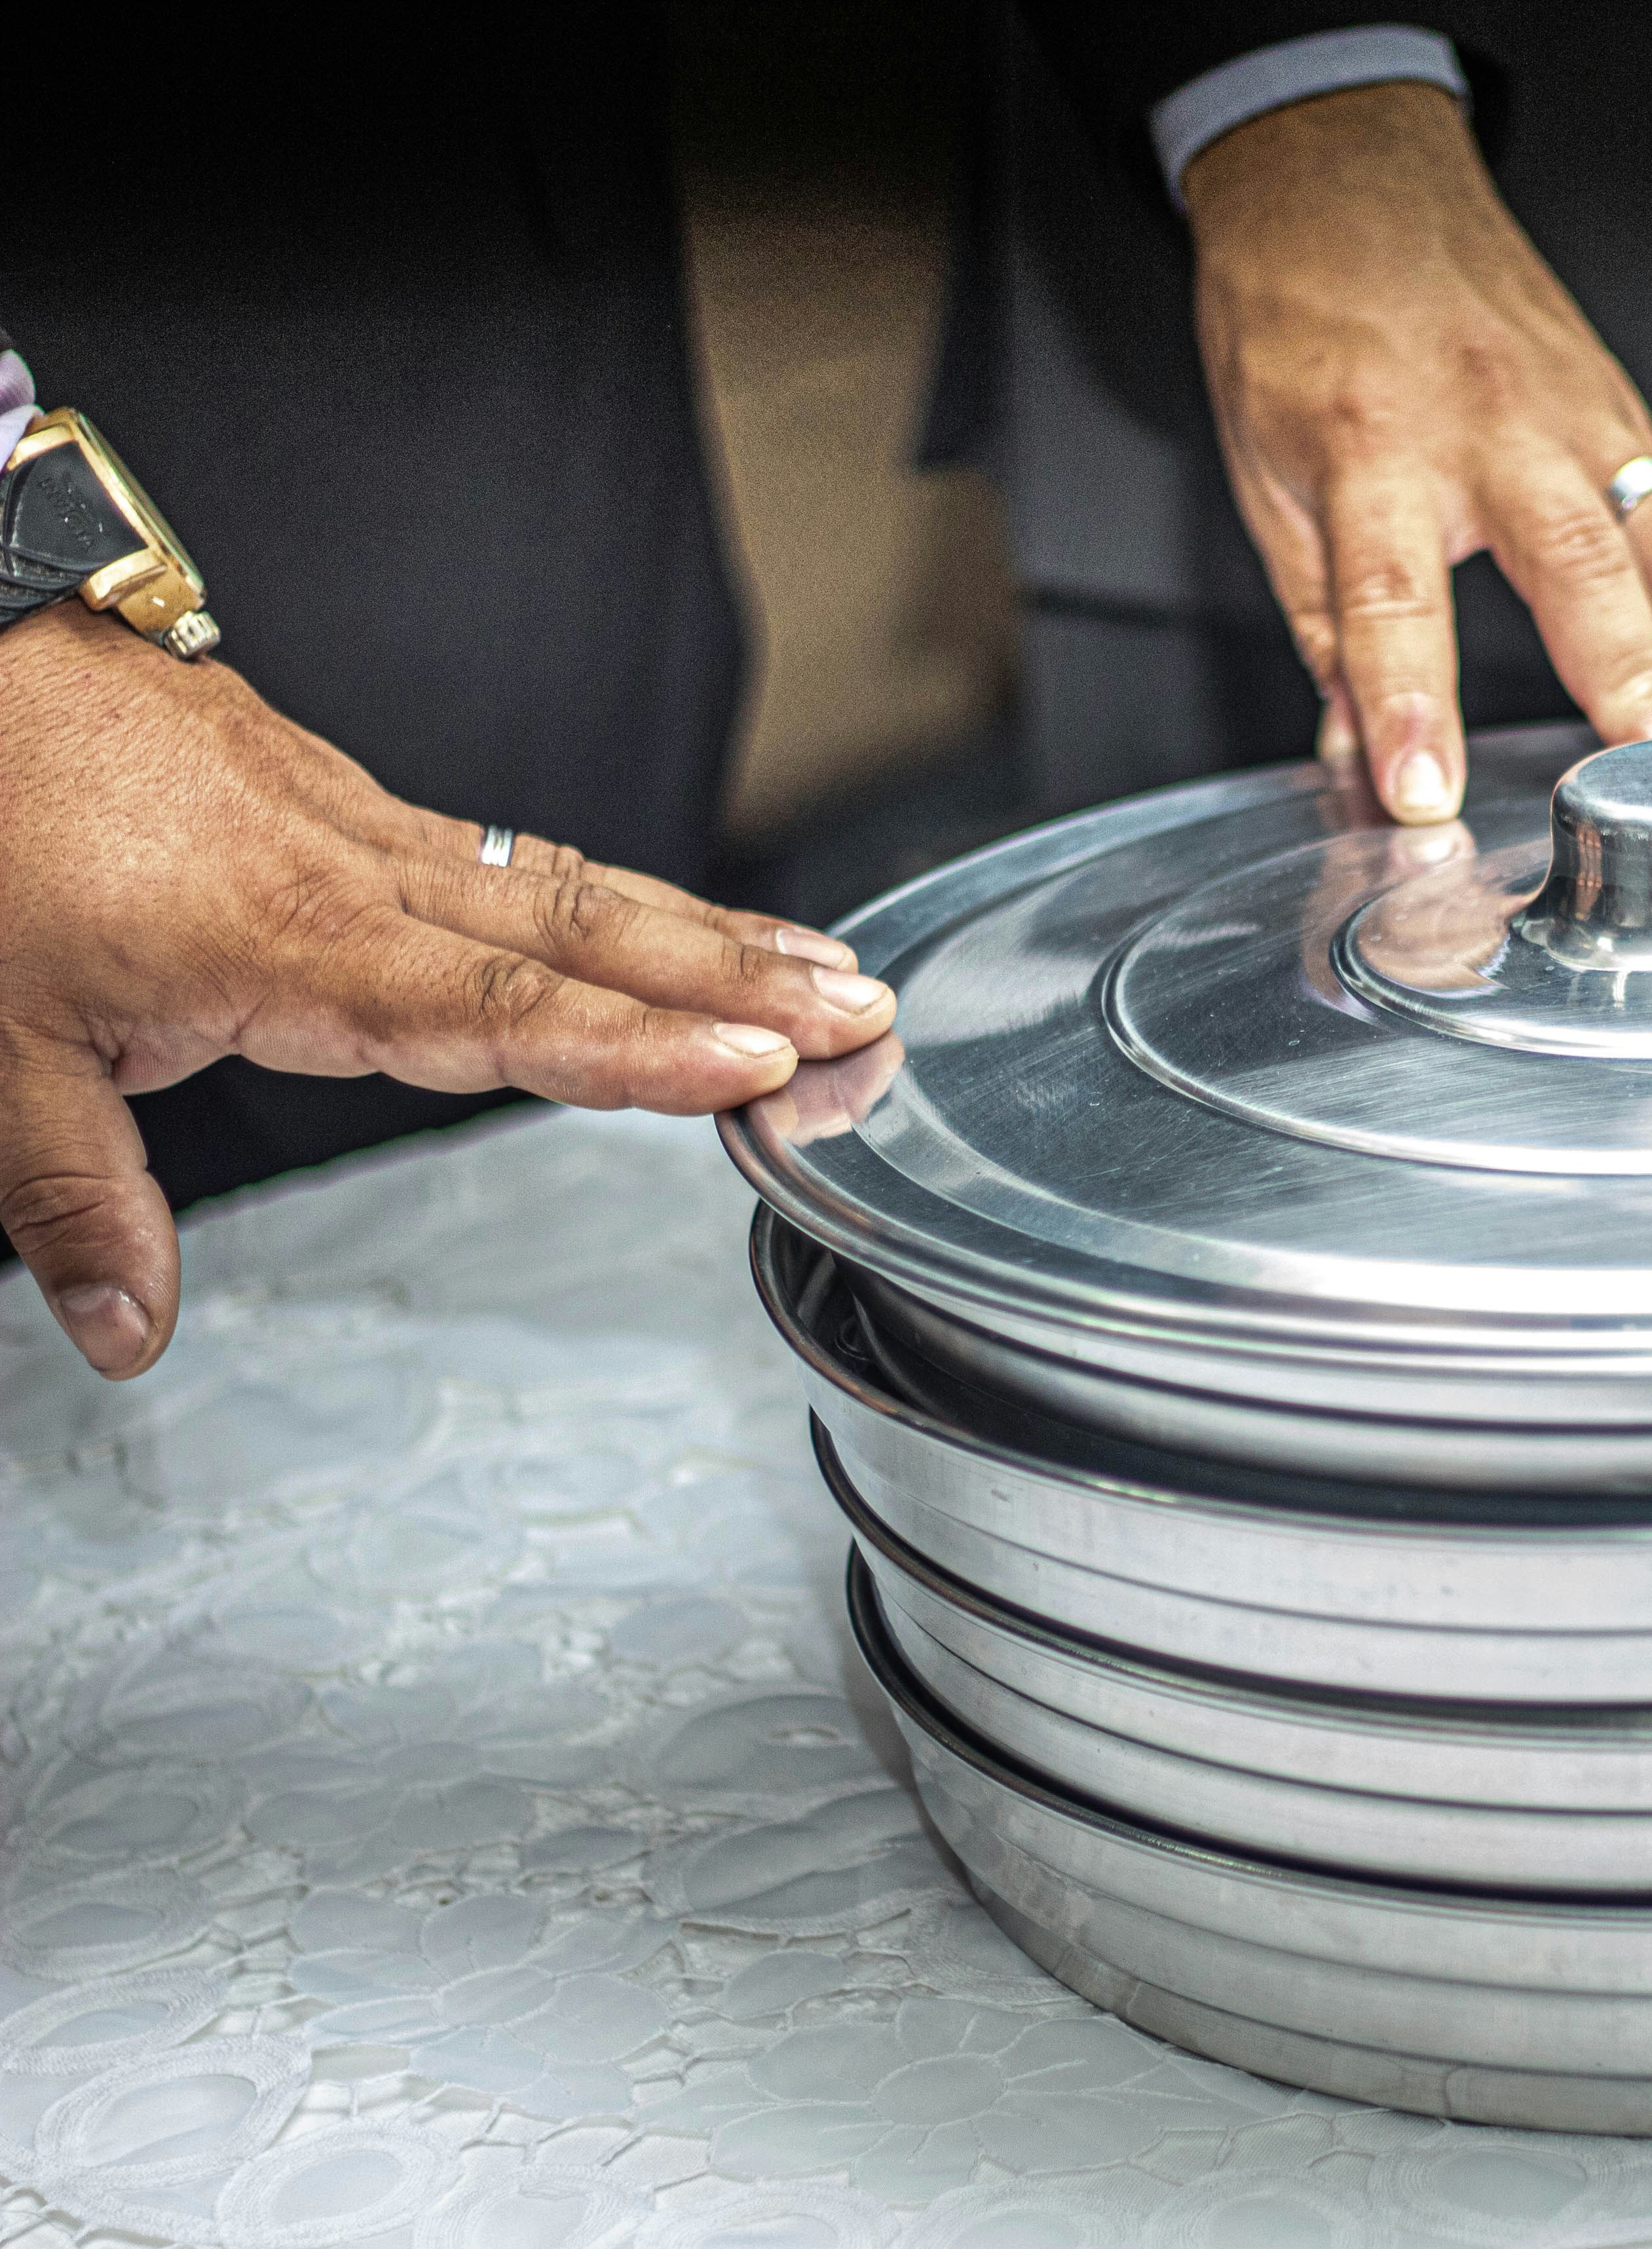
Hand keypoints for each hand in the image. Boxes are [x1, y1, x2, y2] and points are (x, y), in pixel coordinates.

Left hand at [0, 606, 896, 1378]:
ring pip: (570, 881)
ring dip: (708, 931)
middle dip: (735, 979)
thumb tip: (127, 1334)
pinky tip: (679, 924)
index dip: (631, 1045)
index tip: (752, 1063)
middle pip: (580, 931)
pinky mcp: (349, 801)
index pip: (496, 1008)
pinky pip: (521, 853)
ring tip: (827, 968)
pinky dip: (627, 894)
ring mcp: (364, 823)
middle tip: (862, 1013)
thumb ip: (72, 1195)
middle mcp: (355, 872)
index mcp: (285, 940)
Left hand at [1184, 81, 1651, 822]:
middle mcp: (1491, 427)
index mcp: (1371, 446)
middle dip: (1633, 683)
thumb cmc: (1299, 319)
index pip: (1392, 598)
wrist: (1340, 172)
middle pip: (1574, 567)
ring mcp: (1575, 414)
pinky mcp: (1624, 412)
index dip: (1411, 705)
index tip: (1427, 795)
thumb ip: (1327, 631)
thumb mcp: (1267, 478)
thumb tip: (1359, 766)